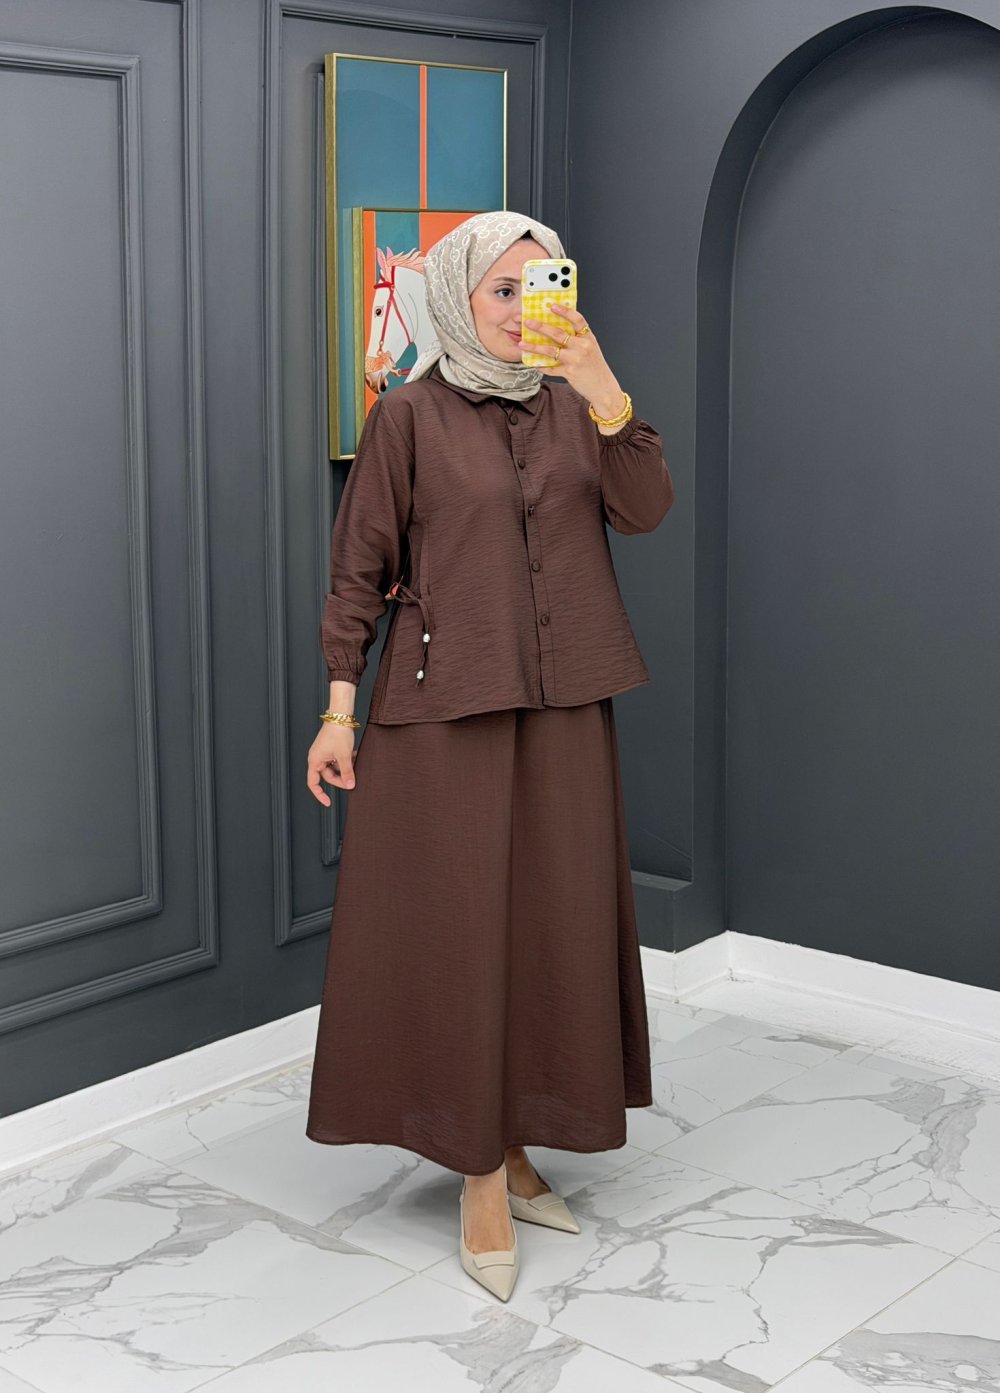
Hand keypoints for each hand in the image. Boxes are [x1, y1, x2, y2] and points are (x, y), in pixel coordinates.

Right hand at [306, 724, 356, 804]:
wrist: (341, 715)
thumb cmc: (338, 733)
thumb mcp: (344, 756)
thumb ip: (346, 772)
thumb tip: (350, 785)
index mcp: (314, 760)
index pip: (313, 783)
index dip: (319, 794)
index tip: (328, 802)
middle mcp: (317, 757)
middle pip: (327, 776)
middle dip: (340, 779)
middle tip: (352, 781)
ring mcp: (324, 753)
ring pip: (334, 767)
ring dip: (344, 768)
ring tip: (355, 764)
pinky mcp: (330, 748)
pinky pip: (336, 760)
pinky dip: (345, 760)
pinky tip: (354, 756)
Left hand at [519, 303, 625, 417]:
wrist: (603, 388)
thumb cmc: (595, 367)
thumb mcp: (591, 348)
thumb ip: (578, 338)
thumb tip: (557, 328)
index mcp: (588, 337)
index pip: (577, 319)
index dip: (565, 311)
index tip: (552, 306)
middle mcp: (582, 346)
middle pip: (558, 333)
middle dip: (541, 327)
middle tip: (528, 322)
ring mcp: (575, 360)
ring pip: (550, 351)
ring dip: (534, 347)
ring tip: (522, 344)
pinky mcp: (569, 372)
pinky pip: (551, 368)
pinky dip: (541, 366)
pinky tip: (533, 363)